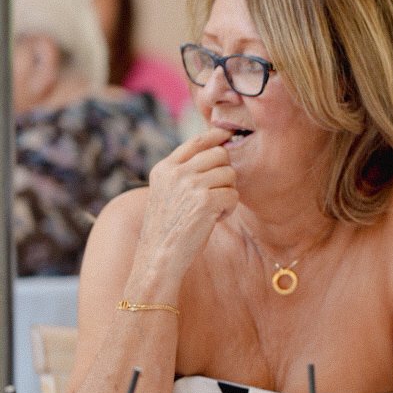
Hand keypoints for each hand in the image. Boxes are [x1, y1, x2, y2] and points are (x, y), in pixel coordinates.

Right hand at [130, 128, 238, 290]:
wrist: (158, 257)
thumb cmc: (167, 228)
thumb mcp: (165, 193)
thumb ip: (182, 172)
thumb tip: (216, 151)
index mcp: (164, 169)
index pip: (196, 142)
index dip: (216, 136)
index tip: (228, 135)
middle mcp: (176, 173)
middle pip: (219, 155)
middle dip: (224, 173)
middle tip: (215, 194)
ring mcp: (191, 185)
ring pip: (229, 175)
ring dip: (226, 193)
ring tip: (210, 210)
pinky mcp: (206, 201)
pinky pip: (233, 195)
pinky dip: (228, 209)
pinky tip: (212, 220)